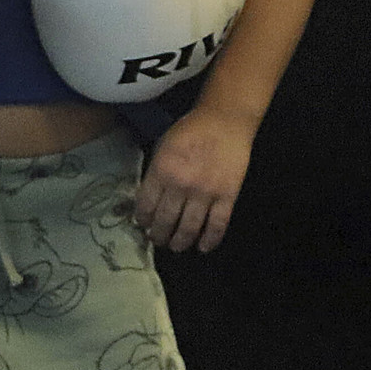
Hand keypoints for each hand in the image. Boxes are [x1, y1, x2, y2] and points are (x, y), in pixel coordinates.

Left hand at [135, 110, 253, 254]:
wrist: (224, 121)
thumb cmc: (190, 131)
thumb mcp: (162, 147)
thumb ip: (155, 173)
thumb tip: (148, 200)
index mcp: (162, 171)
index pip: (146, 206)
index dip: (143, 220)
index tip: (143, 225)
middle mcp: (181, 185)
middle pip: (166, 221)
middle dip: (159, 236)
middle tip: (157, 240)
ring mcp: (206, 193)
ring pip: (190, 228)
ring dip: (180, 242)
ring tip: (176, 246)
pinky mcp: (227, 196)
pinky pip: (217, 225)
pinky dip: (210, 240)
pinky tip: (203, 248)